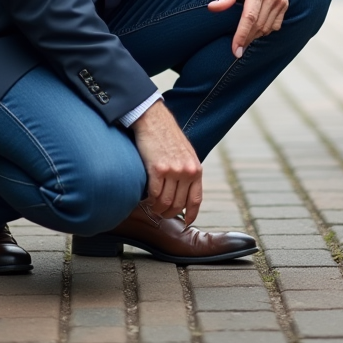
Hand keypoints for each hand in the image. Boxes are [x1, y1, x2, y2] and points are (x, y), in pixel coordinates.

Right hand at [130, 101, 201, 223]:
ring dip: (157, 209)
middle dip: (169, 214)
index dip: (192, 214)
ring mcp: (173, 171)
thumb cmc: (168, 137)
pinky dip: (149, 201)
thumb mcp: (186, 154)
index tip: (187, 222)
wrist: (154, 120)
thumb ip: (188, 172)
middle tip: (161, 214)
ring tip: (152, 208)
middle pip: (178, 205)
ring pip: (165, 203)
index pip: (196, 199)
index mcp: (196, 169)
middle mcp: (187, 171)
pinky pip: (154, 194)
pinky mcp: (157, 169)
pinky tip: (146, 199)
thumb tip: (185, 192)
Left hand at [207, 0, 288, 57]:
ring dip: (255, 35)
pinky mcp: (285, 4)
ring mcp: (281, 1)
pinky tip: (255, 28)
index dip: (242, 35)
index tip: (236, 50)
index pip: (250, 17)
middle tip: (236, 47)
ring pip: (267, 28)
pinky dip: (265, 30)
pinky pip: (275, 25)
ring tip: (244, 36)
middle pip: (259, 25)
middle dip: (246, 39)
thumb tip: (213, 8)